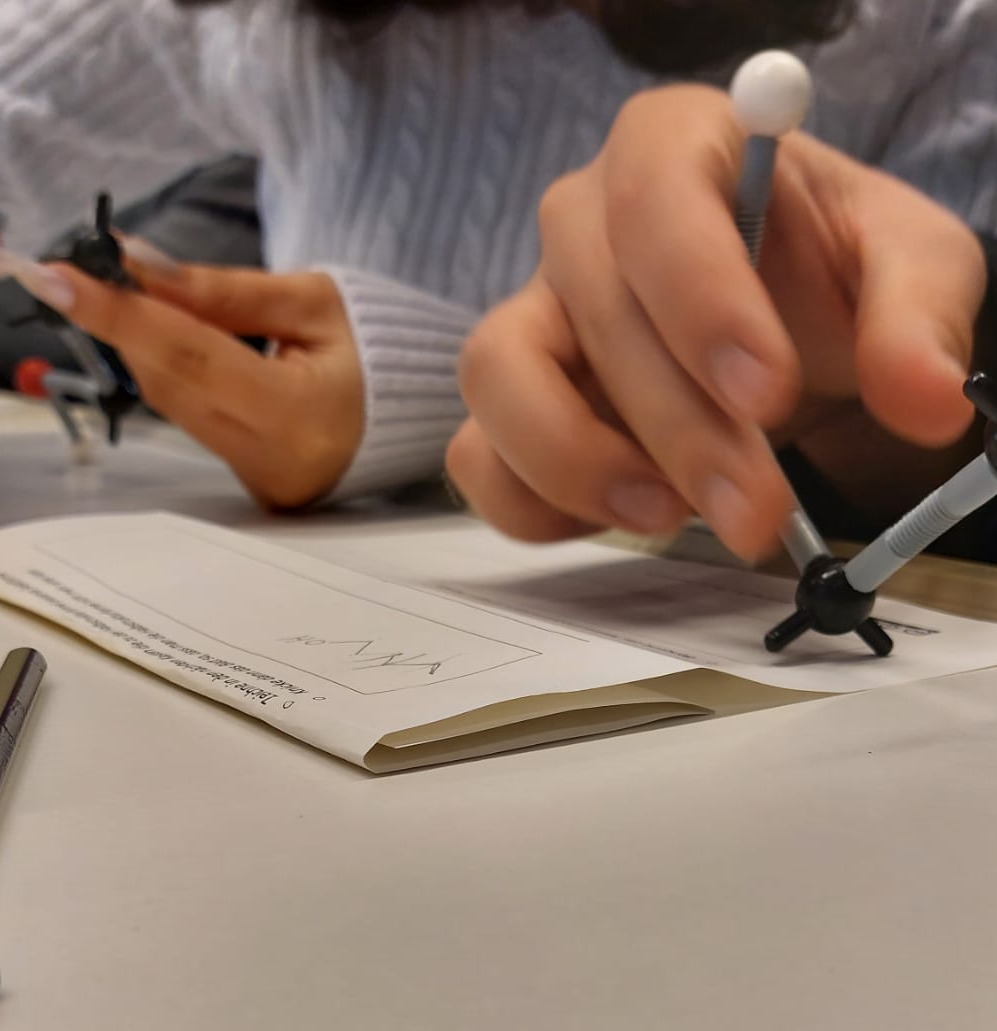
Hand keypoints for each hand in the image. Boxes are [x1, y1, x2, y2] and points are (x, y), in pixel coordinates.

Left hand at [22, 246, 363, 508]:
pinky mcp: (244, 483)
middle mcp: (268, 460)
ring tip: (113, 290)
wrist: (418, 418)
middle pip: (168, 381)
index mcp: (298, 415)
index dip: (119, 314)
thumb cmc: (376, 351)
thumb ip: (225, 291)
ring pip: (169, 400)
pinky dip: (164, 368)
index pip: (190, 355)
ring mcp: (254, 480)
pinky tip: (152, 331)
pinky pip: (187, 417)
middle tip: (73, 268)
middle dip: (117, 321)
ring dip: (135, 342)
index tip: (55, 277)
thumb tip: (137, 267)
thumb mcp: (314, 302)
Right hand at [448, 84, 984, 561]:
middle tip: (757, 509)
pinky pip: (477, 456)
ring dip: (576, 464)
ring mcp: (531, 314)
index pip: (654, 199)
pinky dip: (535, 504)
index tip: (768, 392)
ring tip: (668, 516)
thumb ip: (920, 317)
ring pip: (494, 377)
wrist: (781, 328)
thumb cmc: (829, 273)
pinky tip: (628, 516)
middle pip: (593, 312)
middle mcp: (581, 223)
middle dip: (678, 427)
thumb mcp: (910, 265)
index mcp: (672, 146)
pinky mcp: (509, 404)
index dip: (701, 298)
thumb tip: (923, 399)